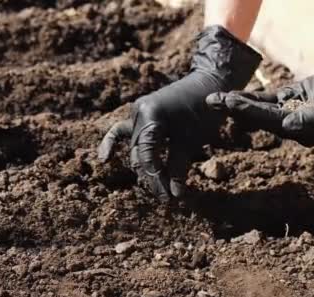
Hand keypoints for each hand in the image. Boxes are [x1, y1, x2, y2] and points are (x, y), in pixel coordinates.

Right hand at [98, 25, 261, 200]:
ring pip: (134, 147)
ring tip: (156, 187)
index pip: (147, 155)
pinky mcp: (139, 115)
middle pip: (139, 153)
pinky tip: (104, 159)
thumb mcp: (192, 141)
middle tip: (166, 198)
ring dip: (143, 167)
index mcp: (151, 116)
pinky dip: (113, 144)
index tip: (167, 198)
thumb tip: (174, 194)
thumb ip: (179, 167)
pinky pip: (122, 131)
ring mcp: (136, 113)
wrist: (209, 82)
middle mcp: (138, 113)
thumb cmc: (204, 110)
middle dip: (152, 176)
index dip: (156, 179)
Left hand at [207, 41, 313, 146]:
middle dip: (235, 109)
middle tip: (211, 101)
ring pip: (259, 108)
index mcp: (305, 132)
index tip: (230, 103)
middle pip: (259, 118)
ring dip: (237, 103)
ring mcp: (292, 112)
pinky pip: (267, 99)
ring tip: (214, 99)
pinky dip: (250, 97)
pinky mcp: (292, 99)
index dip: (250, 113)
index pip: (271, 123)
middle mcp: (295, 126)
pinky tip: (231, 95)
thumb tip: (288, 127)